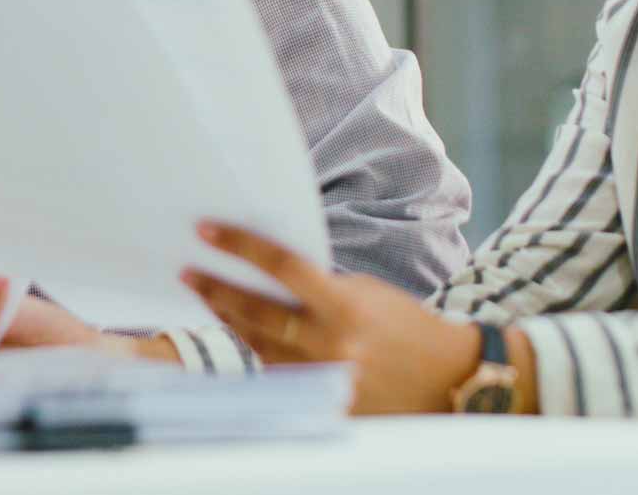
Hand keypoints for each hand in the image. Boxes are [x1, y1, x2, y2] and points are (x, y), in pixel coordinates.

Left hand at [181, 221, 483, 414]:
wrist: (448, 377)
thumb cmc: (406, 325)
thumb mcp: (366, 293)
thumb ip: (320, 289)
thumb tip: (269, 278)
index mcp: (345, 306)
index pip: (282, 266)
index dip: (240, 246)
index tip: (207, 232)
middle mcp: (332, 345)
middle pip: (257, 313)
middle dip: (217, 291)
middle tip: (188, 274)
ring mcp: (326, 380)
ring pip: (260, 348)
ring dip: (231, 323)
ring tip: (209, 300)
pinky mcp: (325, 404)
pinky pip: (280, 376)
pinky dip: (261, 354)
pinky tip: (244, 336)